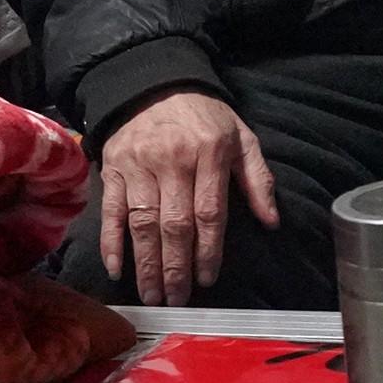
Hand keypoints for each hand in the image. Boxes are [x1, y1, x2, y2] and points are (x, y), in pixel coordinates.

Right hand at [99, 91, 276, 307]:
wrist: (153, 82)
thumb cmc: (203, 116)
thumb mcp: (241, 137)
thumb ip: (258, 179)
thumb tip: (272, 221)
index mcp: (209, 154)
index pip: (209, 212)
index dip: (208, 250)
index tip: (207, 279)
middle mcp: (172, 162)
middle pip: (174, 224)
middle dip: (176, 267)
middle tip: (177, 300)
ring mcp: (139, 166)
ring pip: (142, 223)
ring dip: (146, 263)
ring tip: (152, 295)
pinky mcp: (114, 169)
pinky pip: (111, 211)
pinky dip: (111, 242)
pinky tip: (117, 268)